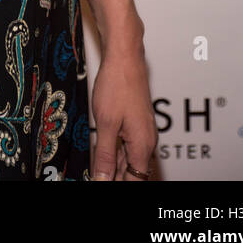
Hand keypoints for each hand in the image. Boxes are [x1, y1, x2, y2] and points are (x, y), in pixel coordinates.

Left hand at [89, 40, 156, 181]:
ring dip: (113, 166)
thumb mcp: (106, 124)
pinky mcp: (136, 122)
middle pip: (132, 172)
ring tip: (96, 169)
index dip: (117, 185)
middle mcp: (147, 141)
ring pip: (129, 159)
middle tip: (96, 177)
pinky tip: (101, 153)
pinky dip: (115, 152)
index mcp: (143, 146)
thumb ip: (105, 154)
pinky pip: (127, 145)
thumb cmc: (117, 84)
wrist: (124, 56)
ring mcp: (142, 131)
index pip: (135, 181)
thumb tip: (102, 179)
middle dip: (114, 177)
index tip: (101, 183)